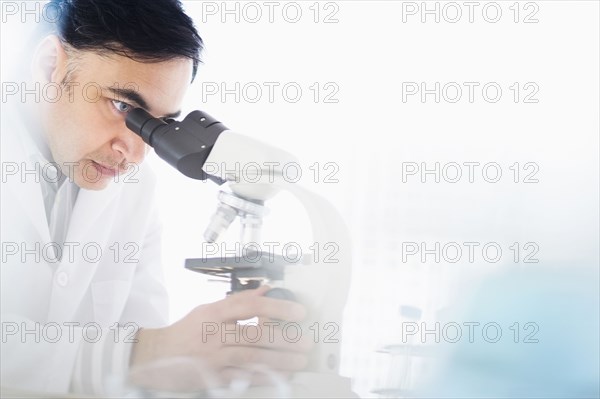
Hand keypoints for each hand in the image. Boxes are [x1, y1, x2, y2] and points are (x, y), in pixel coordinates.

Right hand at [129, 286, 312, 390]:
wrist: (154, 357)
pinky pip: (241, 378)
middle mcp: (214, 334)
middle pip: (255, 335)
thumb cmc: (185, 331)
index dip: (277, 308)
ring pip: (251, 358)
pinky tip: (279, 376)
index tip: (298, 312)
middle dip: (285, 339)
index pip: (250, 306)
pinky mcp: (212, 378)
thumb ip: (238, 301)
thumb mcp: (208, 309)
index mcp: (214, 313)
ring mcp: (213, 358)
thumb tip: (266, 289)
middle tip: (306, 340)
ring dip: (279, 360)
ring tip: (299, 360)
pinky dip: (262, 377)